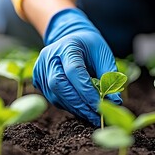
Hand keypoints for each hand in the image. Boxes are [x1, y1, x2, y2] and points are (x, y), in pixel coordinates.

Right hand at [33, 8, 121, 125]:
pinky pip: (53, 98)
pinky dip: (69, 106)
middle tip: (97, 117)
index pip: (74, 71)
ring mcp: (40, 69)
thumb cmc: (90, 47)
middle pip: (59, 84)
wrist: (72, 38)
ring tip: (92, 116)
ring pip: (55, 95)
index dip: (86, 91)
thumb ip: (110, 76)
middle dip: (79, 104)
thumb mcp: (104, 55)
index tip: (100, 106)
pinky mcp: (38, 80)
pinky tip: (83, 110)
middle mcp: (49, 57)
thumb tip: (115, 102)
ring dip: (75, 108)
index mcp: (66, 46)